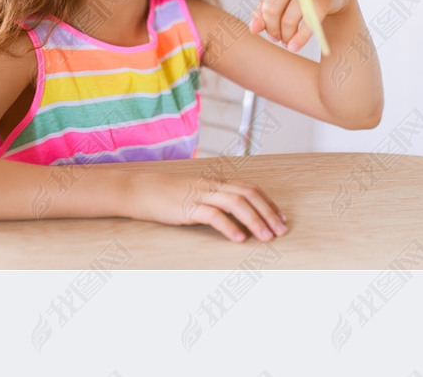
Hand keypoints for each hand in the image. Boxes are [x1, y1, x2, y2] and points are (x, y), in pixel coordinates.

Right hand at [125, 164, 287, 243]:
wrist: (141, 190)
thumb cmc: (168, 196)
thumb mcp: (196, 196)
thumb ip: (214, 202)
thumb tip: (234, 217)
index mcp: (216, 183)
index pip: (249, 189)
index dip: (268, 203)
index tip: (281, 219)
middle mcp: (212, 186)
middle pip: (247, 194)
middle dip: (268, 212)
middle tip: (281, 231)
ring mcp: (200, 195)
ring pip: (235, 203)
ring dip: (254, 220)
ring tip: (266, 237)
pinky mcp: (188, 207)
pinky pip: (213, 215)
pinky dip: (229, 226)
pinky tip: (239, 239)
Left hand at [213, 0, 350, 53]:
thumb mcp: (280, 3)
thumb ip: (263, 12)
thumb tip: (253, 29)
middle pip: (269, 9)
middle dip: (270, 28)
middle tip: (274, 36)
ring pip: (286, 20)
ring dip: (283, 36)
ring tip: (284, 40)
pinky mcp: (321, 0)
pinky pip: (304, 26)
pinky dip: (297, 40)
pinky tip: (292, 47)